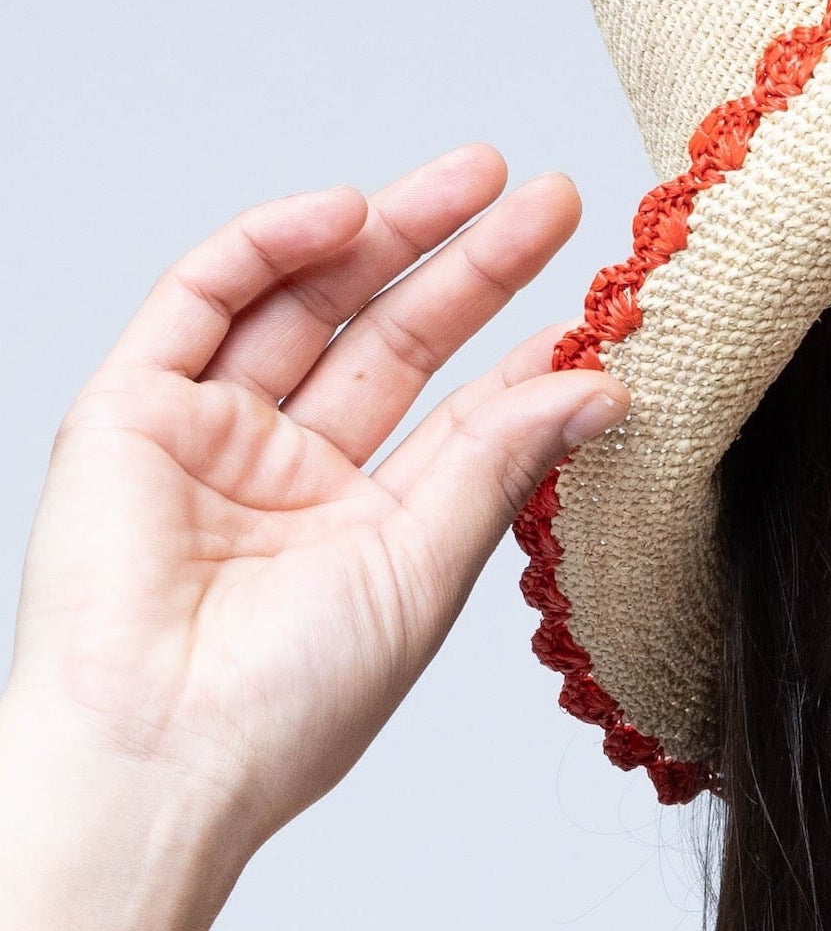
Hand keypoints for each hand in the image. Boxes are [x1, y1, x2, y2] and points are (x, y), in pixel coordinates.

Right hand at [6, 148, 607, 846]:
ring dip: (389, 231)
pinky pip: (201, 298)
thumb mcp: (423, 571)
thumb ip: (500, 465)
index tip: (601, 301)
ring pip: (306, 300)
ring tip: (482, 175)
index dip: (522, 351)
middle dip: (468, 262)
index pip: (456, 414)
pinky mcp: (129, 409)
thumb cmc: (286, 708)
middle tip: (550, 198)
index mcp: (362, 530)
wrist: (159, 755)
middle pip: (388, 339)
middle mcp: (284, 474)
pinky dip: (271, 244)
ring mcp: (206, 435)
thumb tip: (599, 384)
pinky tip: (351, 212)